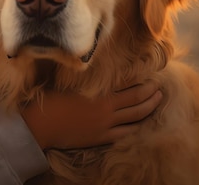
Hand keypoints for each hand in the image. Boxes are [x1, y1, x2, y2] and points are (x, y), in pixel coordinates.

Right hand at [21, 80, 161, 149]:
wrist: (40, 126)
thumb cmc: (50, 99)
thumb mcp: (68, 81)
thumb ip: (85, 75)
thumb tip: (92, 60)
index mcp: (100, 94)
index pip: (130, 86)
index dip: (144, 81)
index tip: (152, 75)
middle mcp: (107, 110)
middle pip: (138, 101)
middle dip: (151, 93)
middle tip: (159, 87)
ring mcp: (105, 126)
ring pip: (135, 117)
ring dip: (149, 108)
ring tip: (157, 101)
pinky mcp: (100, 138)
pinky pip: (125, 133)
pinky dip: (136, 127)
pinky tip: (142, 123)